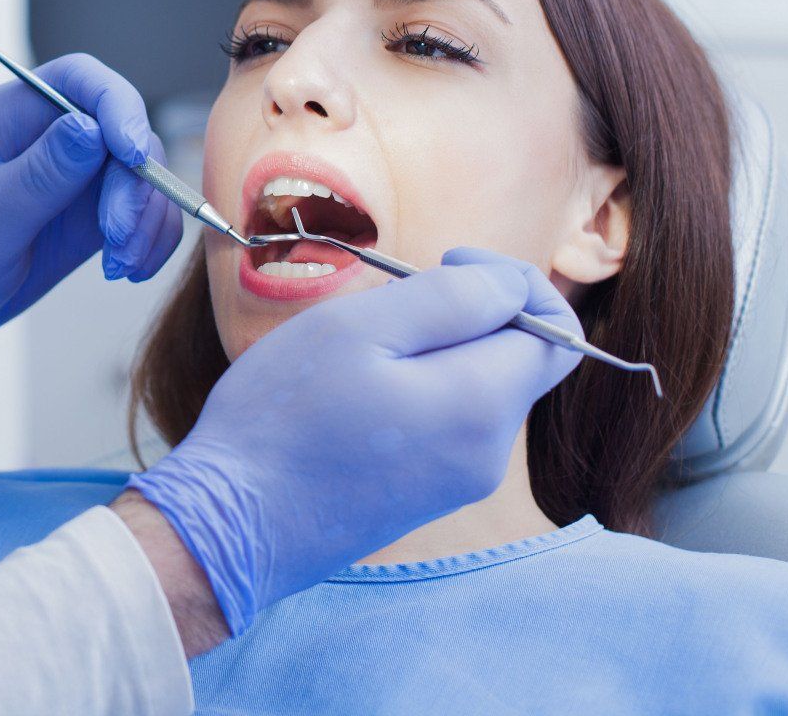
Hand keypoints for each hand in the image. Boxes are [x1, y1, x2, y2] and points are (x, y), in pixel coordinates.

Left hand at [0, 54, 183, 362]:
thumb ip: (40, 176)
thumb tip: (94, 127)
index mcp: (1, 117)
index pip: (77, 80)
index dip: (117, 106)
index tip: (132, 156)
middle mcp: (41, 137)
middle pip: (120, 131)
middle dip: (133, 184)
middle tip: (119, 239)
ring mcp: (68, 176)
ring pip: (138, 175)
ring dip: (145, 219)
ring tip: (121, 267)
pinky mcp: (84, 214)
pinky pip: (137, 213)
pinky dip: (146, 239)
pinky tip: (129, 271)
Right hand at [129, 249, 582, 635]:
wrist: (232, 524)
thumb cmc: (285, 417)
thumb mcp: (360, 328)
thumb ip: (451, 300)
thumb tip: (511, 289)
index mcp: (482, 406)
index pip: (556, 333)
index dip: (512, 282)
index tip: (444, 263)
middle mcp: (486, 454)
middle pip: (513, 359)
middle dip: (462, 315)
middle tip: (382, 306)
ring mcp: (456, 482)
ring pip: (473, 388)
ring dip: (429, 352)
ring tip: (353, 351)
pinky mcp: (422, 497)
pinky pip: (443, 423)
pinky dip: (412, 390)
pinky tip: (347, 393)